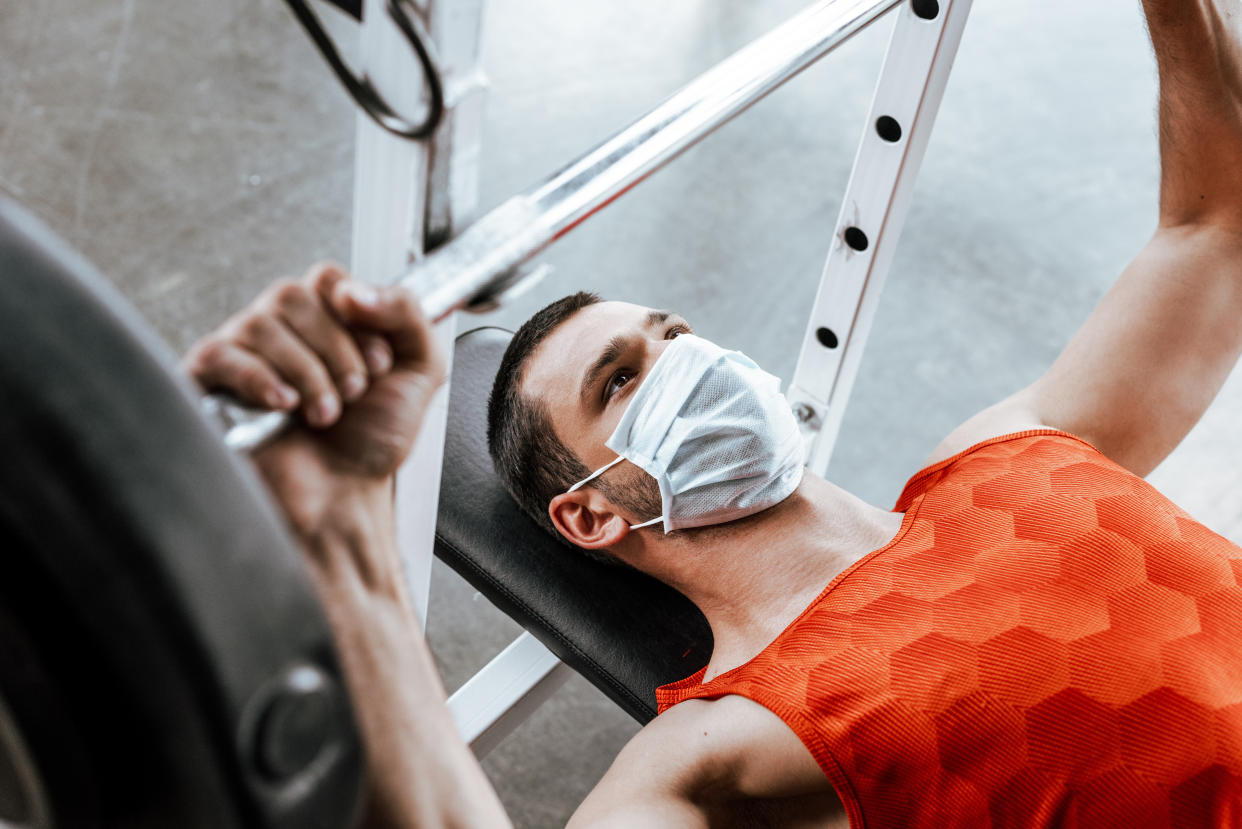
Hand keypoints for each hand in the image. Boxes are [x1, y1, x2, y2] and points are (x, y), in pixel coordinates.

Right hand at [183, 262, 445, 533]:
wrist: (342, 497)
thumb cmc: (371, 441)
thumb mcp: (419, 369)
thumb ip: (408, 312)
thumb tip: (352, 288)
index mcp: (324, 320)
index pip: (326, 278)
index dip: (356, 312)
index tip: (378, 361)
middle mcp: (279, 330)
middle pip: (291, 293)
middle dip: (335, 347)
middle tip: (354, 391)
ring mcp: (241, 354)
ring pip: (260, 323)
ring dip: (308, 373)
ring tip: (324, 414)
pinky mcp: (209, 384)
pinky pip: (221, 355)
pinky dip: (260, 379)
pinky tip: (283, 406)